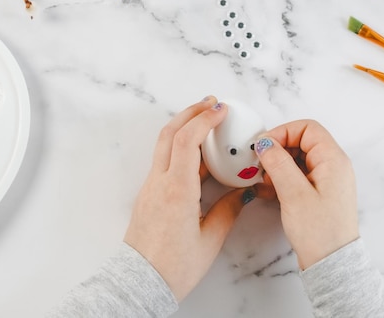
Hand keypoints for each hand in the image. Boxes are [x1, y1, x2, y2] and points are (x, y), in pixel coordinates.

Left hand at [124, 96, 257, 300]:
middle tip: (211, 102)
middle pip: (170, 133)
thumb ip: (229, 210)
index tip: (221, 109)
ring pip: (164, 144)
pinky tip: (198, 151)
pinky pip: (164, 159)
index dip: (204, 120)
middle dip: (191, 112)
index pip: (188, 141)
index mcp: (177, 191)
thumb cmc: (173, 267)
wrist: (141, 281)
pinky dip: (180, 145)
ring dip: (184, 126)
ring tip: (206, 119)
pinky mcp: (150, 192)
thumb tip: (242, 192)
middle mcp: (160, 182)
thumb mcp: (210, 240)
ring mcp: (151, 186)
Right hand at [254, 120, 358, 269]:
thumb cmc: (320, 232)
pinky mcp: (318, 192)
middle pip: (301, 141)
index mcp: (333, 160)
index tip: (264, 145)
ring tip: (264, 179)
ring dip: (278, 164)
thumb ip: (278, 163)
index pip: (307, 128)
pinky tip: (269, 189)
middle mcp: (333, 166)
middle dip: (278, 149)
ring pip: (298, 158)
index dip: (283, 132)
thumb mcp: (294, 193)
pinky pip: (298, 174)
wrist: (331, 263)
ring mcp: (326, 179)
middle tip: (261, 163)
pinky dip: (282, 177)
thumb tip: (265, 143)